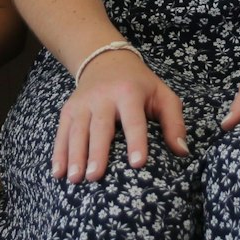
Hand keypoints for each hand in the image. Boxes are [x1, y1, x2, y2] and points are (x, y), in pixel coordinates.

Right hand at [54, 48, 188, 182]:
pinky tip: (57, 172)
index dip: (137, 141)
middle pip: (100, 127)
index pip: (134, 120)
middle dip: (97, 152)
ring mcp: (83, 103)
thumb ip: (174, 123)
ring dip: (74, 155)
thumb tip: (182, 152)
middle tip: (95, 177)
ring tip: (74, 179)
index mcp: (129, 93)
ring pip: (77, 130)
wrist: (105, 60)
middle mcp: (103, 97)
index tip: (138, 163)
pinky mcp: (68, 109)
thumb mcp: (162, 95)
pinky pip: (62, 132)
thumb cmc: (140, 85)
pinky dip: (58, 152)